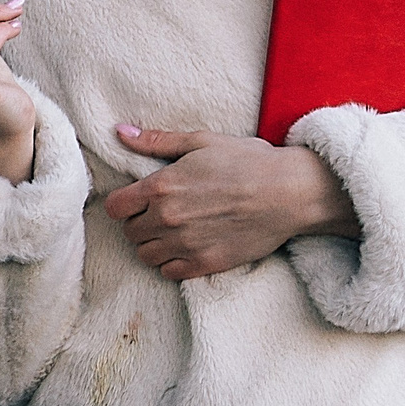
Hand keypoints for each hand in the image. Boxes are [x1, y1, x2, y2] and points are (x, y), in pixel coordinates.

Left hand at [101, 126, 358, 280]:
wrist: (290, 192)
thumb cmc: (249, 162)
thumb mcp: (201, 141)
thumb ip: (157, 141)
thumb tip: (120, 132)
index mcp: (161, 186)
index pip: (115, 208)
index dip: (122, 204)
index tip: (136, 201)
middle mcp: (167, 218)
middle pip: (129, 233)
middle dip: (139, 223)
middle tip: (159, 214)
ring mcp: (185, 244)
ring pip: (145, 255)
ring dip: (153, 245)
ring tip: (171, 233)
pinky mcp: (205, 264)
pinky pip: (168, 272)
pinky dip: (171, 263)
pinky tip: (186, 248)